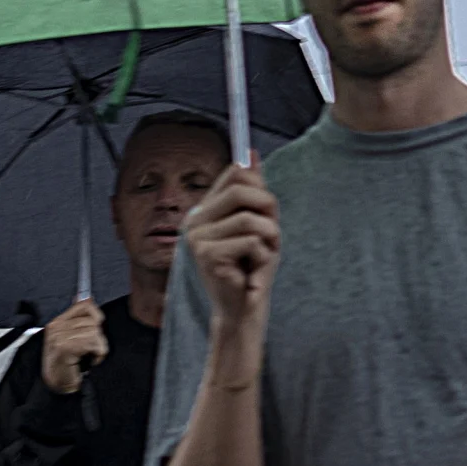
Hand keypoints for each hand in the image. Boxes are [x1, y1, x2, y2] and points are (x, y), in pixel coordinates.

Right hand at [40, 297, 107, 394]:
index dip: (96, 316)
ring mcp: (59, 336)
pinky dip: (98, 354)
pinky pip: (93, 342)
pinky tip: (90, 361)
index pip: (84, 305)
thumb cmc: (67, 367)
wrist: (58, 388)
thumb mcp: (73, 340)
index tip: (96, 331)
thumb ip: (79, 319)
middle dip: (98, 338)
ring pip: (95, 332)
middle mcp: (56, 326)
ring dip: (99, 348)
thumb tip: (87, 297)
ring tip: (90, 357)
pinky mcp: (64, 346)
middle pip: (93, 320)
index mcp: (58, 322)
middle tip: (91, 352)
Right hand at [184, 163, 278, 332]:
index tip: (268, 207)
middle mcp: (194, 221)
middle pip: (241, 191)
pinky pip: (251, 242)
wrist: (244, 310)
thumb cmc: (251, 269)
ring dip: (269, 239)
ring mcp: (197, 239)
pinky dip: (263, 257)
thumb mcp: (257, 225)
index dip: (259, 185)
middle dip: (268, 211)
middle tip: (272, 235)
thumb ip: (252, 192)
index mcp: (203, 211)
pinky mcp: (207, 256)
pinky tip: (254, 273)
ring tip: (263, 257)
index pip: (233, 175)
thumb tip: (251, 154)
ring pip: (250, 220)